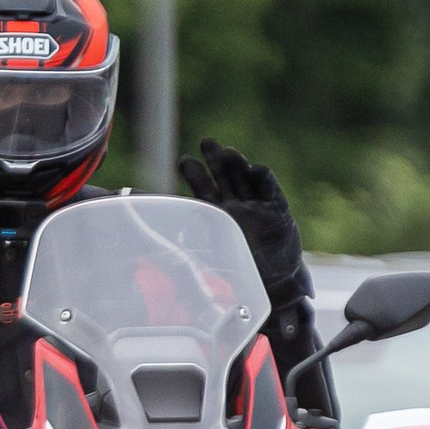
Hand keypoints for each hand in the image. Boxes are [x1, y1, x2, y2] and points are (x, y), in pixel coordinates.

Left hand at [179, 138, 301, 291]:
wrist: (274, 286)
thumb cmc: (238, 274)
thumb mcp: (204, 254)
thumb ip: (181, 236)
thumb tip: (151, 220)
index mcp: (217, 217)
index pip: (204, 189)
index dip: (194, 173)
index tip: (184, 161)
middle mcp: (236, 208)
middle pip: (225, 177)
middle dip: (216, 159)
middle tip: (206, 142)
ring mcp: (257, 207)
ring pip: (245, 179)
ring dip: (237, 164)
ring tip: (228, 152)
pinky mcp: (278, 210)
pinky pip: (270, 190)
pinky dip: (263, 178)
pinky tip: (255, 169)